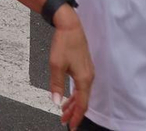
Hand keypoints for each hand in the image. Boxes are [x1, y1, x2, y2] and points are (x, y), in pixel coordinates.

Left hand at [46, 7, 92, 129]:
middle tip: (65, 121)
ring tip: (64, 112)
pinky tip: (68, 96)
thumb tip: (56, 101)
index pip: (82, 104)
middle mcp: (89, 76)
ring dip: (74, 104)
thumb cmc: (65, 42)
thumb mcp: (56, 65)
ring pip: (82, 94)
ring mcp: (88, 71)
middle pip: (83, 101)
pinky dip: (75, 94)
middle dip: (74, 112)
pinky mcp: (85, 67)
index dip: (76, 117)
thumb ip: (57, 85)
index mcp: (84, 79)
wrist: (70, 25)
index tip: (71, 125)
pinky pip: (81, 86)